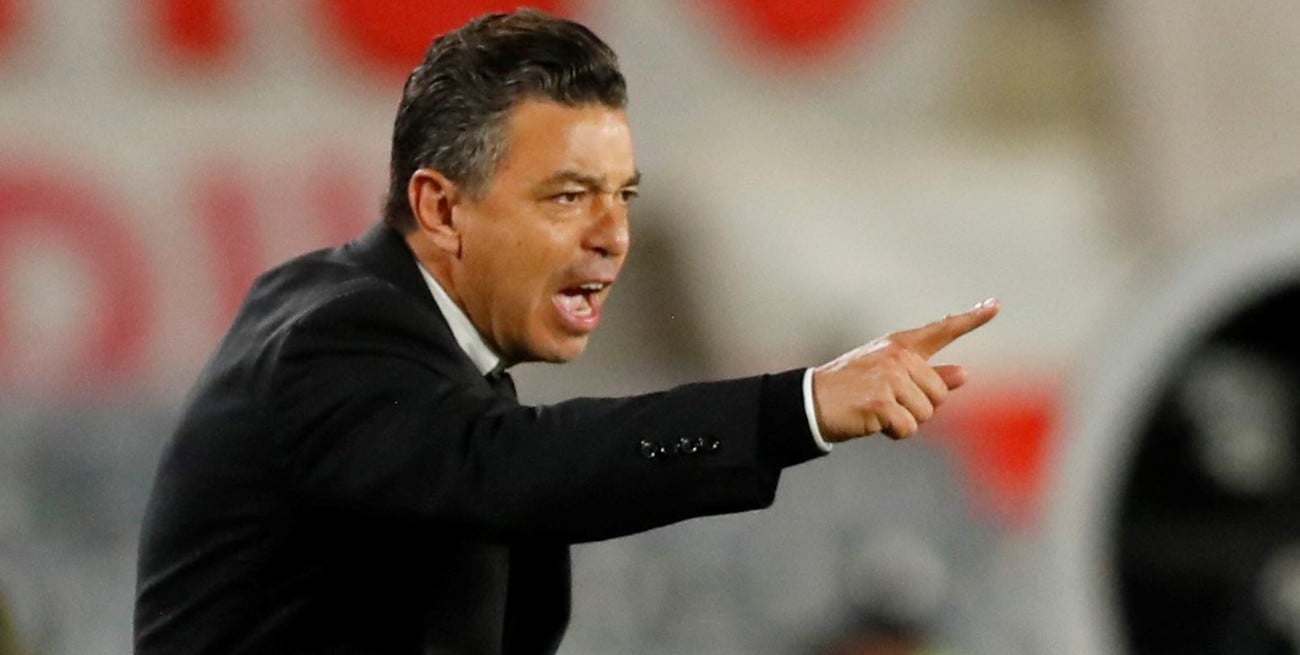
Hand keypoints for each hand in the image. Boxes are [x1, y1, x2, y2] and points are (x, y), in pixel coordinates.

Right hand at [812, 298, 999, 441]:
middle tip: (887, 403)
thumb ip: (929, 374)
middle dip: (919, 407)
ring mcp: (890, 378)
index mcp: (900, 345)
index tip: (995, 306)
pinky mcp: (881, 401)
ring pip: (926, 414)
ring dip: (905, 421)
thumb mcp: (889, 375)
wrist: (812, 401)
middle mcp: (897, 356)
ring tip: (877, 411)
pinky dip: (894, 433)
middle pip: (939, 394)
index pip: (942, 329)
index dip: (972, 318)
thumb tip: (964, 374)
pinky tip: (874, 422)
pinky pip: (909, 428)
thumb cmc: (850, 388)